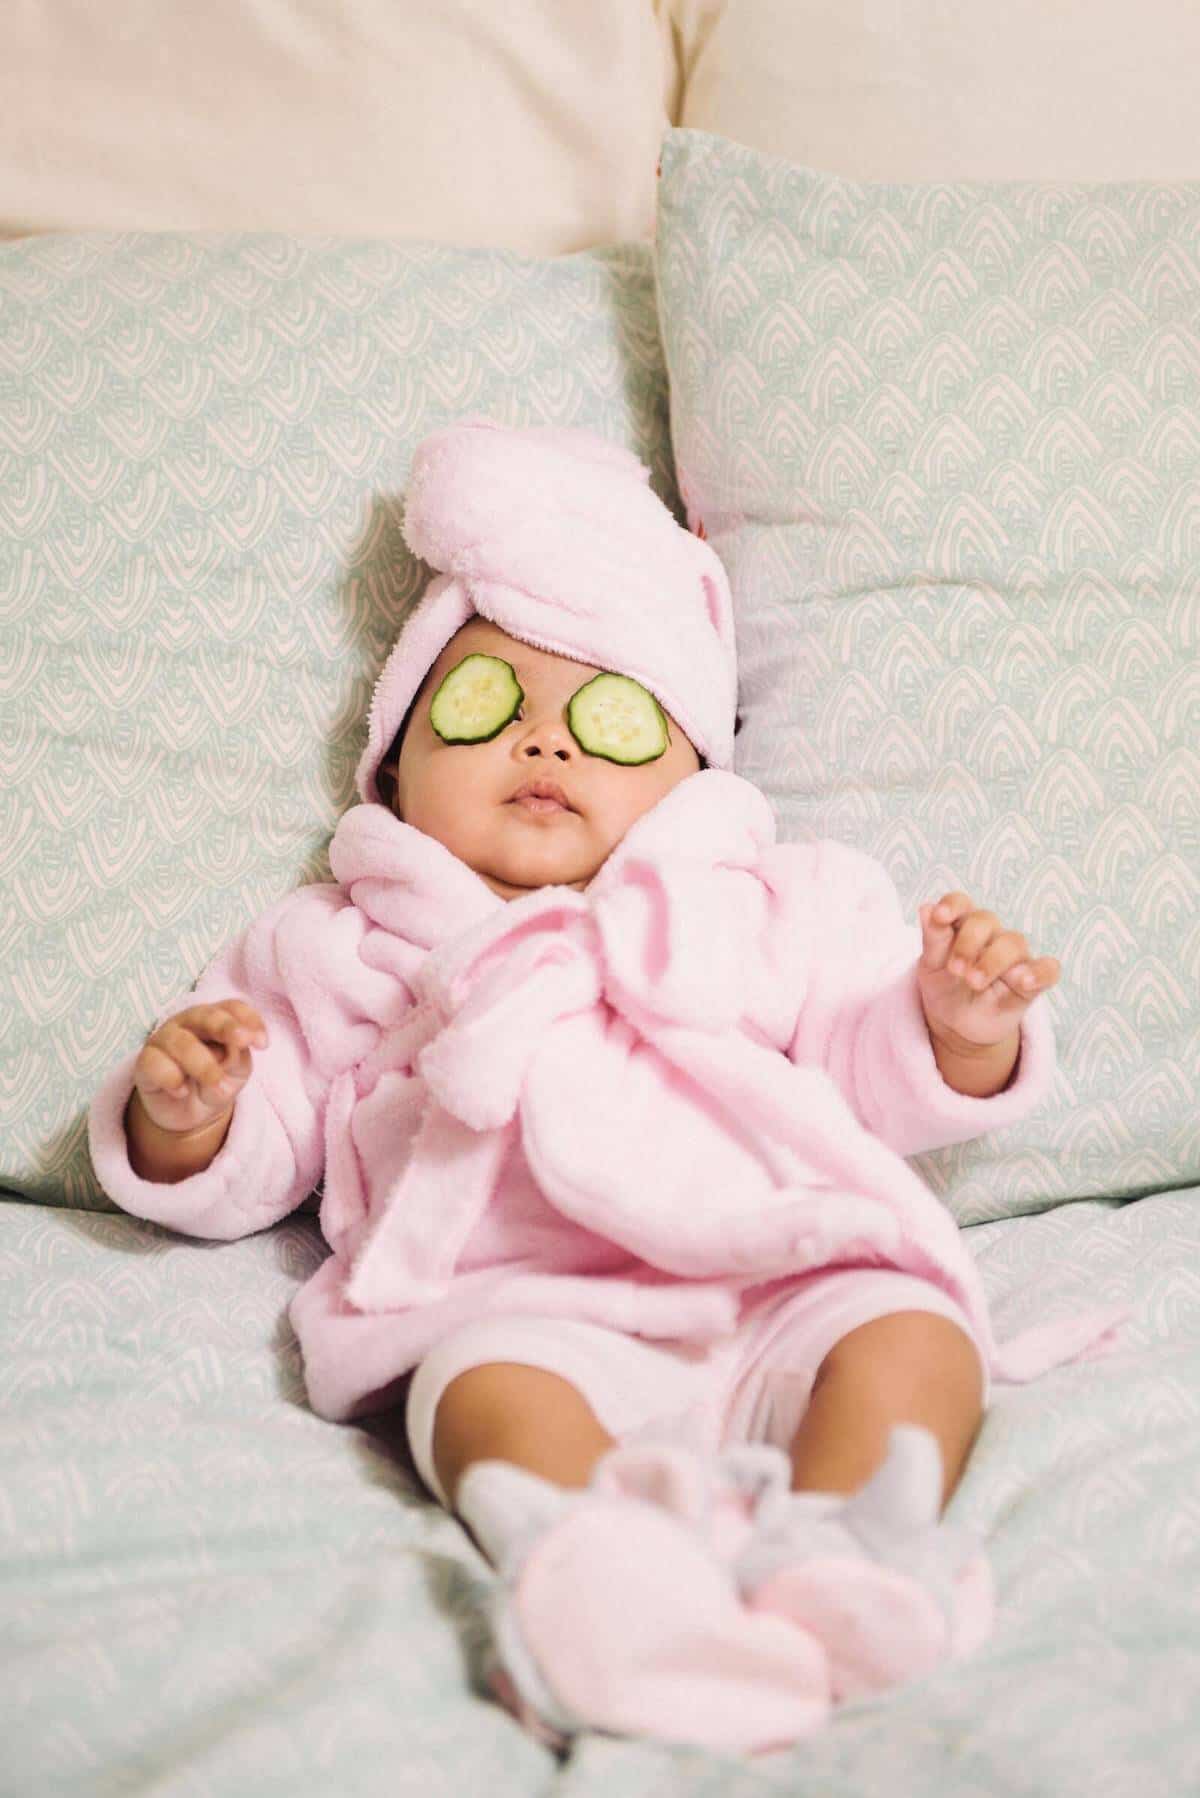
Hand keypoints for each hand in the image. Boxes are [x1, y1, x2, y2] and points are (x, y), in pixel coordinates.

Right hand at [132, 1000, 268, 1133]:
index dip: (249, 1019)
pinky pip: (154, 1064)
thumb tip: (233, 1049)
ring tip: (218, 1087)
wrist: (187, 1112)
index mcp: (215, 1020)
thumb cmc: (215, 1081)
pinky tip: (182, 1092)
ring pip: (181, 1042)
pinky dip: (171, 1078)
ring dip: (204, 1065)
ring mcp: (164, 1040)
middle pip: (206, 1016)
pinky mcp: (145, 1063)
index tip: (262, 1044)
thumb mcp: (236, 1072)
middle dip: (226, 1027)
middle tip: (243, 1042)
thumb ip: (237, 1057)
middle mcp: (189, 1023)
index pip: (232, 1008)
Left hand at [916, 893, 1059, 1052]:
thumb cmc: (945, 987)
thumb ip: (933, 939)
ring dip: (993, 961)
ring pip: (1014, 942)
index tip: (940, 916)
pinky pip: (1048, 970)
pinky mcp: (1032, 981)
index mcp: (962, 925)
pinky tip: (1023, 981)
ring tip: (974, 982)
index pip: (962, 903)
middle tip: (955, 970)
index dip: (953, 905)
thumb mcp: (931, 967)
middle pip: (986, 921)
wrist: (957, 1026)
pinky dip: (1039, 973)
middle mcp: (991, 935)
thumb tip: (926, 908)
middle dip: (968, 943)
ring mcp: (1014, 957)